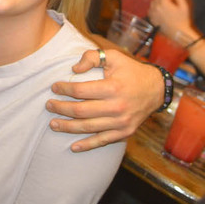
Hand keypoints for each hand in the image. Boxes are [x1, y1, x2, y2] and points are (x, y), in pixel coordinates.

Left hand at [46, 48, 163, 150]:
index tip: (54, 87)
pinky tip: (73, 147)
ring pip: (88, 127)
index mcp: (113, 88)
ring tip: (53, 124)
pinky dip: (87, 145)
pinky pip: (103, 141)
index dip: (64, 89)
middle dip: (61, 108)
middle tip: (48, 105)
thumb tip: (74, 69)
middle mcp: (117, 107)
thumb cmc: (131, 71)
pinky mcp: (125, 132)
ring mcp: (121, 122)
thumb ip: (92, 57)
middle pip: (80, 111)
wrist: (156, 89)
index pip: (81, 91)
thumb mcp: (113, 56)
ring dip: (68, 127)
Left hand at [147, 0, 193, 37]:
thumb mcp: (184, 7)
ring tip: (165, 6)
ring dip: (158, 2)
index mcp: (164, 3)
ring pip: (153, 3)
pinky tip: (161, 11)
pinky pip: (150, 10)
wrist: (178, 33)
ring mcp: (153, 14)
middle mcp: (156, 8)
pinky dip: (154, 9)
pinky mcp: (152, 19)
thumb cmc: (182, 20)